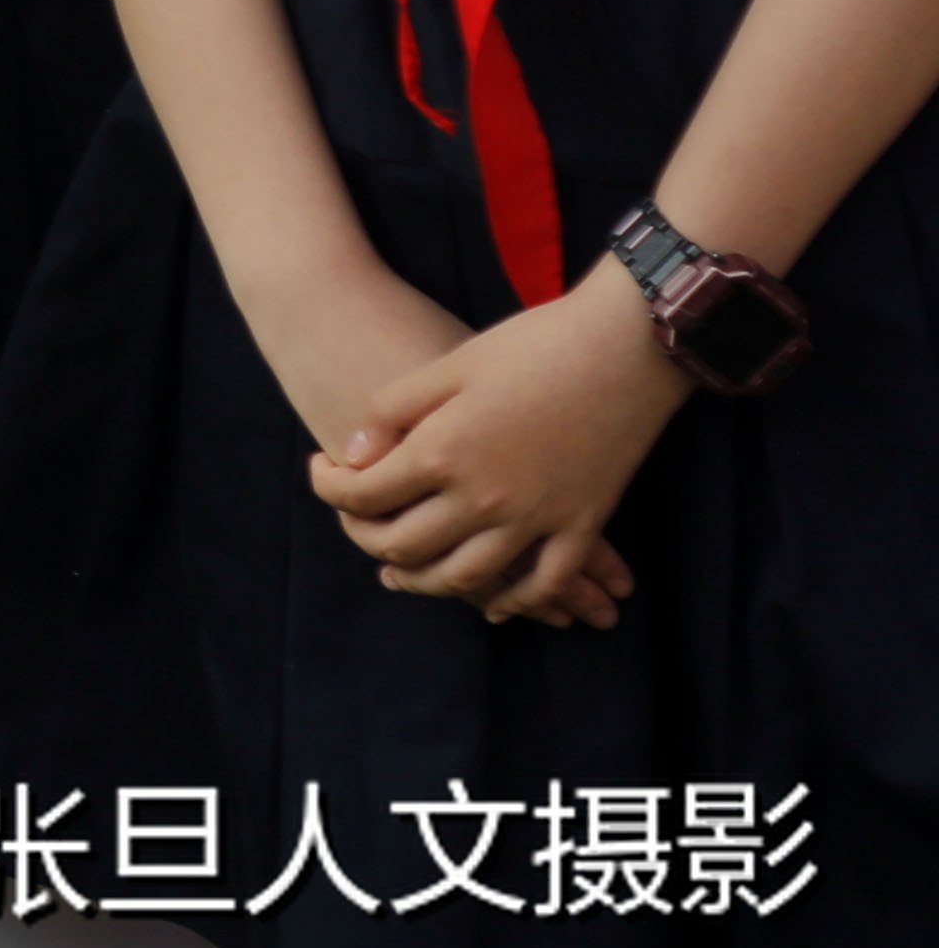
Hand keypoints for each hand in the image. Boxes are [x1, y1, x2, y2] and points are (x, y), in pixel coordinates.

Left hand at [308, 264, 683, 626]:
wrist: (624, 347)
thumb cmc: (530, 345)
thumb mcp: (446, 364)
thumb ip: (391, 412)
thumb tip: (352, 454)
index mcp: (441, 453)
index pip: (362, 496)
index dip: (329, 488)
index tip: (323, 470)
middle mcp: (483, 499)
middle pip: (404, 546)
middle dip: (365, 539)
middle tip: (355, 522)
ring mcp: (536, 519)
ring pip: (466, 578)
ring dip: (426, 583)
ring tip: (400, 574)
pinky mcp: (582, 526)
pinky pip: (544, 583)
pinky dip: (516, 600)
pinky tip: (496, 602)